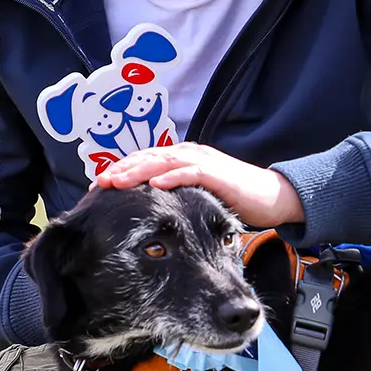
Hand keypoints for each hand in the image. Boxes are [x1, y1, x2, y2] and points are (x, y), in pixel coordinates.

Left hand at [96, 142, 305, 227]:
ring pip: (163, 162)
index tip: (98, 189)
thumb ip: (175, 199)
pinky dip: (171, 178)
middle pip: (147, 158)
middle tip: (98, 185)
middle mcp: (188, 155)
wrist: (272, 197)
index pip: (144, 162)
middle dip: (121, 171)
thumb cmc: (234, 198)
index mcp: (181, 160)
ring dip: (138, 171)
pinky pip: (190, 173)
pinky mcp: (217, 173)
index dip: (120, 173)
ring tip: (116, 181)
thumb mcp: (197, 198)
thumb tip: (149, 214)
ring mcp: (202, 161)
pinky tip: (154, 185)